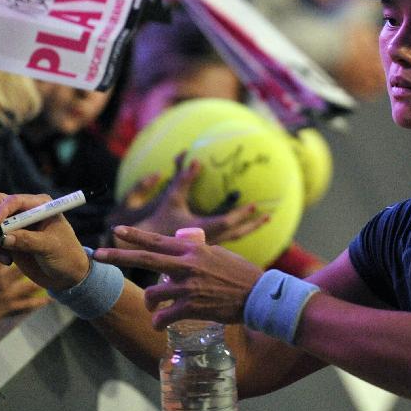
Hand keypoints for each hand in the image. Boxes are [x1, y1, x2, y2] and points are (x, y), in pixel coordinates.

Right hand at [0, 192, 90, 291]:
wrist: (67, 274)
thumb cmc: (66, 255)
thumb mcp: (51, 247)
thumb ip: (28, 241)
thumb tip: (3, 238)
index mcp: (40, 205)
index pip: (14, 200)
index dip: (1, 210)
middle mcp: (25, 211)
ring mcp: (15, 224)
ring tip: (6, 257)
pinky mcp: (8, 238)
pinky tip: (8, 261)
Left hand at [94, 225, 262, 328]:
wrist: (258, 295)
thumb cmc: (240, 274)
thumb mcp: (218, 254)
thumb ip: (197, 252)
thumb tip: (182, 248)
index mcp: (194, 250)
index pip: (159, 240)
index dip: (136, 235)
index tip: (117, 230)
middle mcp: (187, 265)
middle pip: (146, 258)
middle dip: (118, 255)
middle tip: (98, 254)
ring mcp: (188, 287)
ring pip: (152, 293)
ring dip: (148, 301)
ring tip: (153, 307)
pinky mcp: (192, 307)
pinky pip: (164, 316)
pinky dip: (158, 322)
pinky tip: (159, 324)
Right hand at [114, 154, 268, 246]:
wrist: (141, 248)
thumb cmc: (154, 222)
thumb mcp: (170, 199)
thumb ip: (183, 180)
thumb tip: (196, 161)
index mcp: (201, 230)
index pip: (227, 223)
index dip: (242, 214)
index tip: (255, 206)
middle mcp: (207, 241)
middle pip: (236, 233)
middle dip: (253, 224)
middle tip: (269, 216)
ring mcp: (206, 247)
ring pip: (232, 238)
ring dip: (247, 228)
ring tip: (262, 221)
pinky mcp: (203, 249)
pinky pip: (225, 241)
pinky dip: (236, 233)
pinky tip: (241, 229)